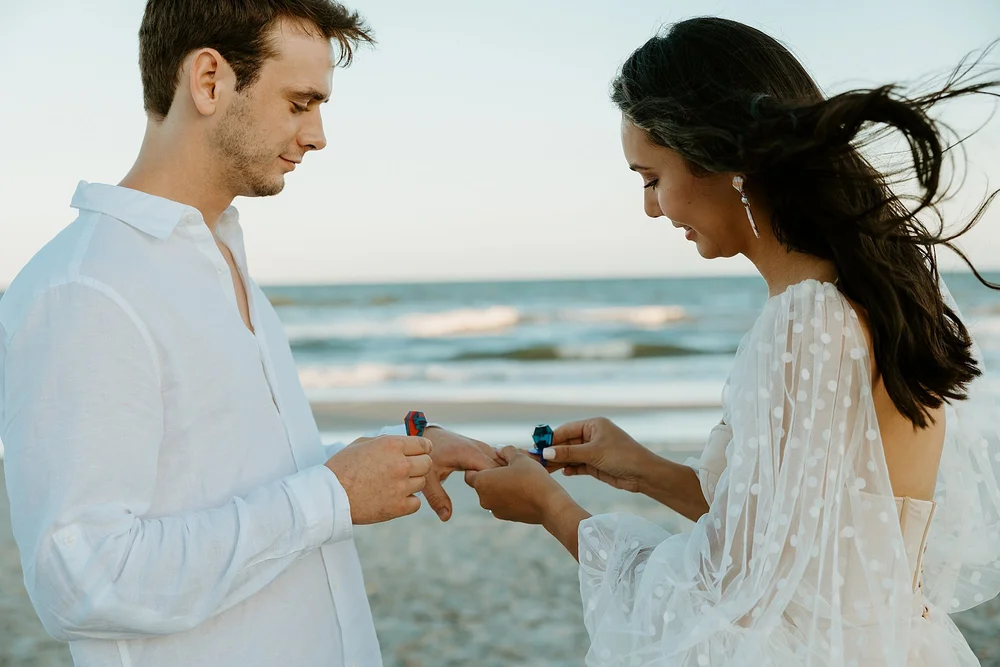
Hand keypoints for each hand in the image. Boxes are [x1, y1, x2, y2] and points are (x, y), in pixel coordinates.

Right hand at [325, 435, 432, 524]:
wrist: (329, 496)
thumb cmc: (342, 468)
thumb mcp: (361, 444)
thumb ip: (385, 442)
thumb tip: (402, 442)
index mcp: (392, 445)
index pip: (424, 444)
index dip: (422, 448)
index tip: (418, 453)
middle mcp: (400, 464)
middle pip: (427, 463)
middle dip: (419, 465)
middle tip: (406, 470)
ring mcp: (401, 486)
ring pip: (422, 482)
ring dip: (411, 483)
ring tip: (394, 484)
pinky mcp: (398, 507)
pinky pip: (416, 502)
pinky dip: (408, 501)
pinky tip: (395, 498)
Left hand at [423, 427, 503, 520]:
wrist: (427, 434)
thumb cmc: (428, 456)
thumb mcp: (429, 478)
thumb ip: (437, 497)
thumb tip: (446, 517)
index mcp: (469, 453)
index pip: (493, 472)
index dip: (495, 486)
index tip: (491, 499)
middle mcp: (480, 448)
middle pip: (502, 468)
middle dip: (502, 483)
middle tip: (499, 500)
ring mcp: (484, 447)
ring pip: (503, 463)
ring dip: (503, 478)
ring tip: (502, 494)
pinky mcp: (485, 449)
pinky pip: (499, 461)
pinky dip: (501, 472)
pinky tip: (499, 486)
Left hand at [464, 446, 570, 524]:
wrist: (549, 504)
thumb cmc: (532, 478)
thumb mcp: (519, 458)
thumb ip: (506, 451)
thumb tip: (499, 449)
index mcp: (482, 482)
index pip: (469, 474)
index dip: (478, 466)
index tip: (492, 462)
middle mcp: (483, 498)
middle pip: (481, 484)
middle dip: (491, 476)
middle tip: (507, 468)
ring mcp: (494, 510)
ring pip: (492, 495)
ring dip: (500, 487)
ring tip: (517, 479)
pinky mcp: (506, 517)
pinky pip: (502, 503)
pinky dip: (508, 497)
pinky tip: (523, 491)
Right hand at [544, 417, 658, 492]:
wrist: (644, 474)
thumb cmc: (622, 456)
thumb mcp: (593, 453)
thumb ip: (568, 453)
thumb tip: (546, 452)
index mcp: (593, 425)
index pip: (566, 430)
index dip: (552, 438)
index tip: (538, 447)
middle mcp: (593, 436)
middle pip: (567, 443)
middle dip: (554, 452)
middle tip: (538, 461)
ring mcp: (594, 451)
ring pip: (572, 455)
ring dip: (560, 462)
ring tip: (546, 470)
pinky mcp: (596, 465)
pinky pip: (579, 465)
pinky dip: (571, 468)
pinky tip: (563, 472)